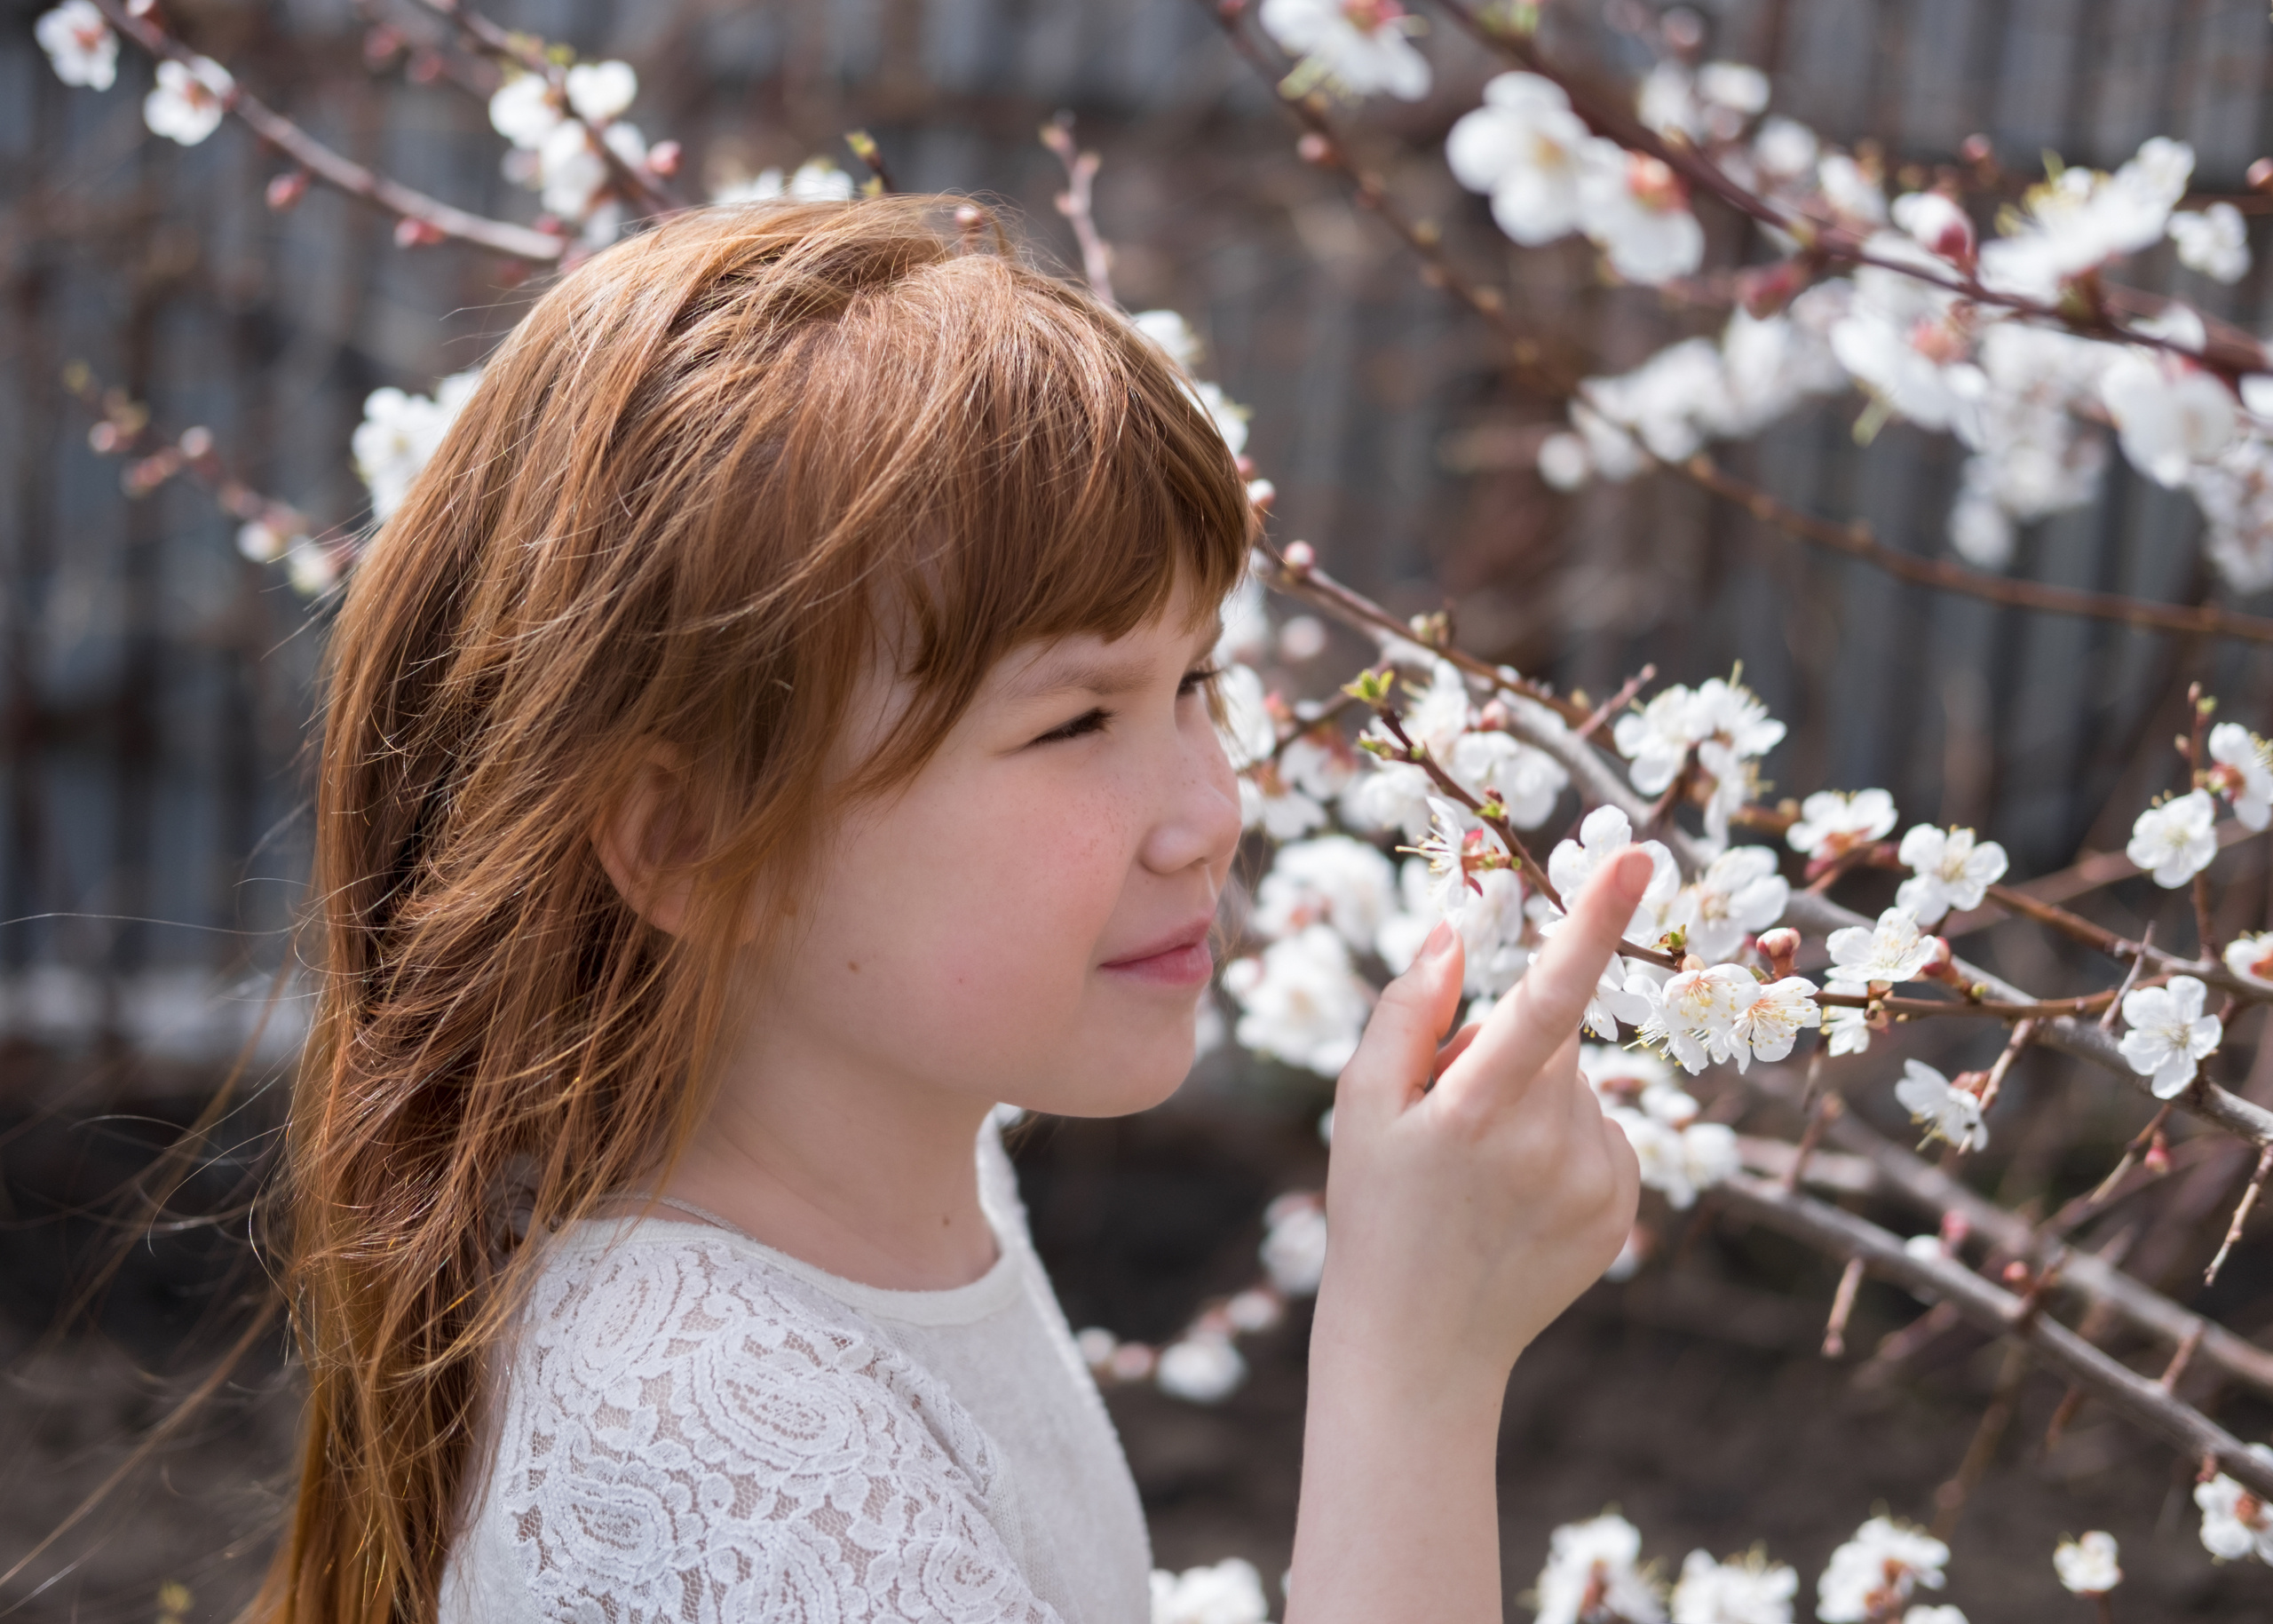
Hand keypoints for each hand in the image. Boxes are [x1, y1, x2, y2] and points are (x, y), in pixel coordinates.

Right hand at [1312, 846, 1649, 1400]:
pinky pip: (1602, 1129)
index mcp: (1474, 1110)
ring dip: (1535, 1098)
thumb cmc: (1376, 1212)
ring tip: (1481, 1169)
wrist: (1420, 1346)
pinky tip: (1519, 1193)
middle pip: (1551, 1035)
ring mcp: (1594, 1179)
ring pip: (1577, 1083)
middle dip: (1506, 1048)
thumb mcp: (1360, 1107)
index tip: (1635, 857)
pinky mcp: (1622, 1207)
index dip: (1590, 923)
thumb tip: (1452, 932)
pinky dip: (1565, 1140)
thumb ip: (1405, 1011)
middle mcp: (1546, 1143)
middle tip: (1450, 1115)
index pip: (1544, 997)